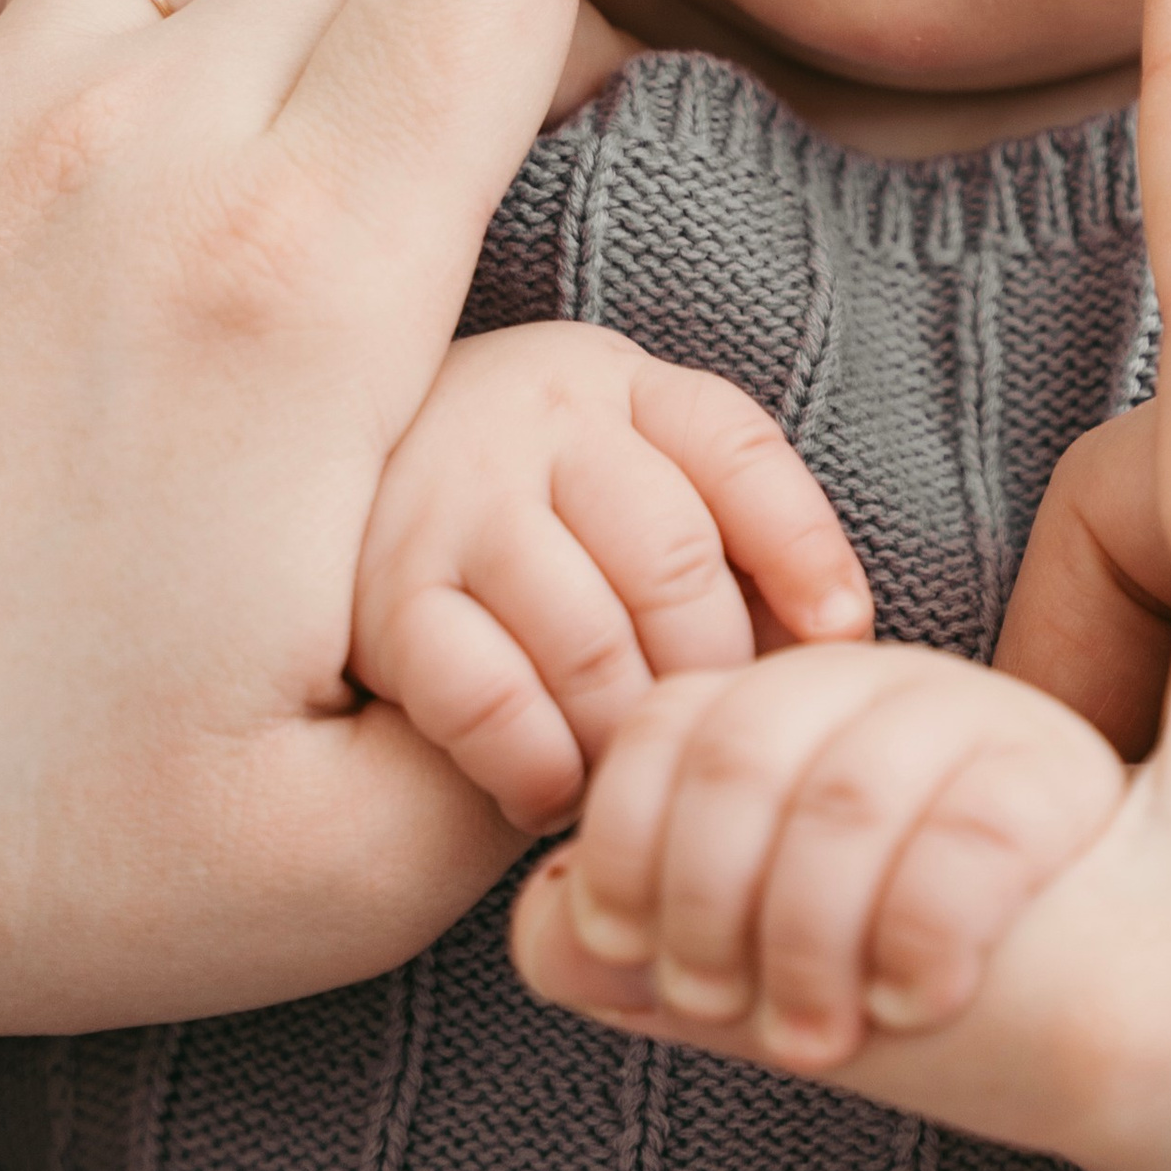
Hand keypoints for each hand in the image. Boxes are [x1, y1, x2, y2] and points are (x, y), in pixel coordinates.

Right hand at [353, 323, 871, 833]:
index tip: (841, 638)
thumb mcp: (632, 480)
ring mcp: (450, 499)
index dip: (807, 550)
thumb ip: (730, 540)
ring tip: (633, 766)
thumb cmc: (533, 515)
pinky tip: (550, 788)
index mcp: (615, 382)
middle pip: (673, 562)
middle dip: (710, 675)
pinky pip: (489, 701)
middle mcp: (533, 418)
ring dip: (626, 734)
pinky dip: (539, 767)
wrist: (328, 493)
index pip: (736, 449)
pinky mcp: (384, 595)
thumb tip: (836, 642)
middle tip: (708, 733)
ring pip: (589, 643)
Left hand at [555, 644, 1121, 1067]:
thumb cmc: (879, 979)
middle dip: (707, 909)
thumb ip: (614, 944)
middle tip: (722, 1014)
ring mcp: (971, 715)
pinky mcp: (1060, 775)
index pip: (658, 730)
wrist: (1074, 1019)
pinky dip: (923, 940)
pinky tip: (916, 1003)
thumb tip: (550, 924)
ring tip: (819, 1044)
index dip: (622, 853)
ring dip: (810, 948)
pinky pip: (968, 837)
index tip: (638, 961)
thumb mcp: (730, 966)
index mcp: (773, 706)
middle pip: (738, 759)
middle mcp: (867, 683)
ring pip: (846, 800)